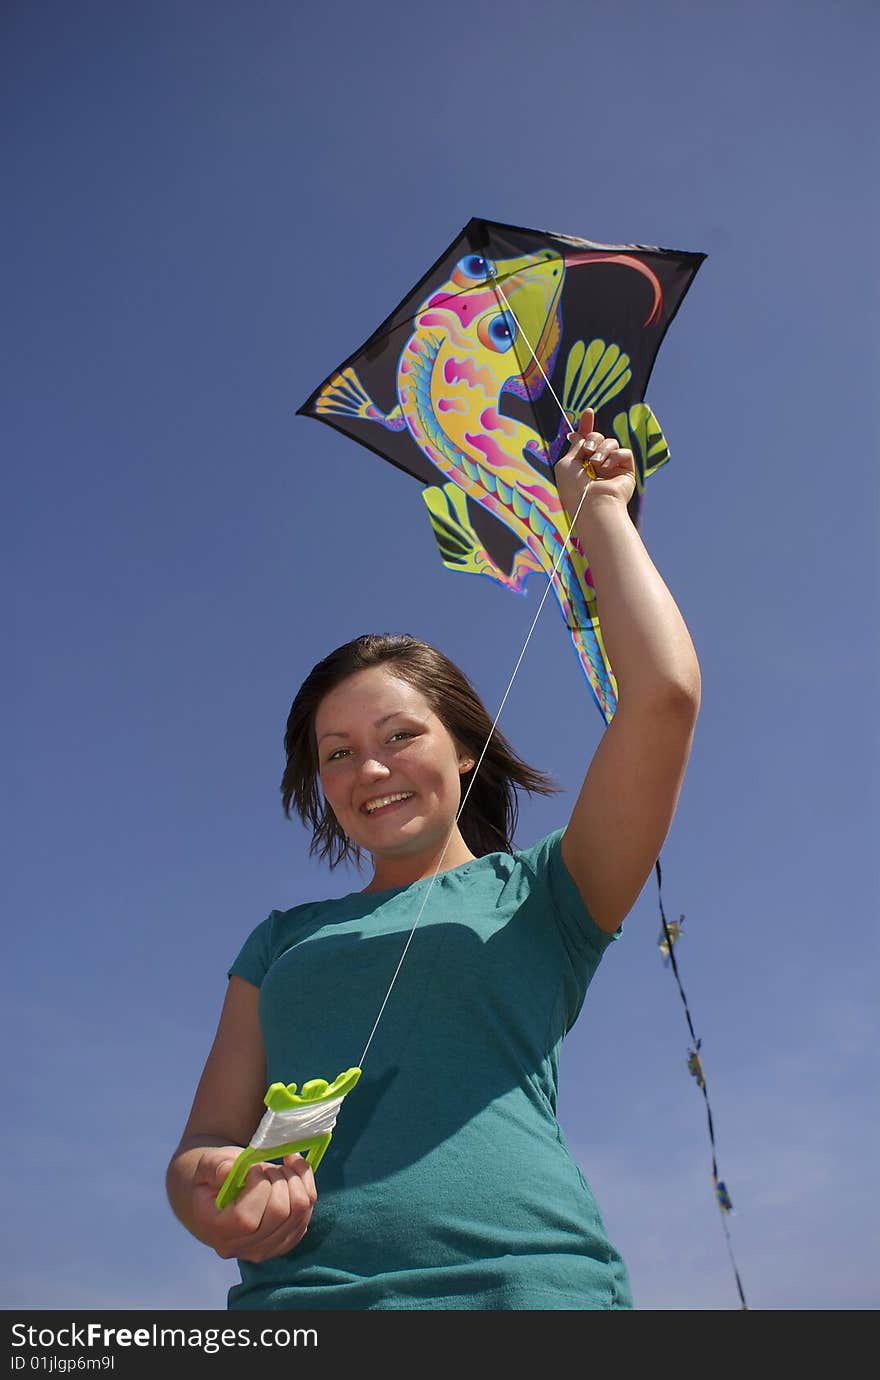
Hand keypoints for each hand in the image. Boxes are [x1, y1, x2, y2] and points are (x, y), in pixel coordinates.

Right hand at [189, 1145, 316, 1262]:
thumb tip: (232, 1170)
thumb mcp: (207, 1166)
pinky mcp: (285, 1242)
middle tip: (268, 1166)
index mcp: (218, 1230)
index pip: (247, 1218)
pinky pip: (307, 1214)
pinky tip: (293, 1174)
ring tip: (281, 1168)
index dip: (258, 1185)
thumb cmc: (212, 1180)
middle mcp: (243, 1247)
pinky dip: (306, 1187)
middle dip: (279, 1179)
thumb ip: (216, 1168)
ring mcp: (267, 1249)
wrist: (218, 1199)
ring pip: (299, 1212)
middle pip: (279, 1213)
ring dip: (295, 1181)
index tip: (252, 1168)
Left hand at [554, 407, 635, 516]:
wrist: (592, 504)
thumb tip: (577, 434)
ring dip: (602, 449)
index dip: (586, 424)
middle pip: (598, 436)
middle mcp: (596, 464)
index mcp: (581, 463)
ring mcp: (611, 467)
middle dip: (592, 438)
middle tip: (588, 451)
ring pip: (610, 442)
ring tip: (596, 463)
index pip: (585, 439)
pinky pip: (624, 452)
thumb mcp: (566, 464)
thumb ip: (574, 447)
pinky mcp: (625, 470)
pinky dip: (614, 456)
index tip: (588, 412)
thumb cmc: (575, 489)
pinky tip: (607, 467)